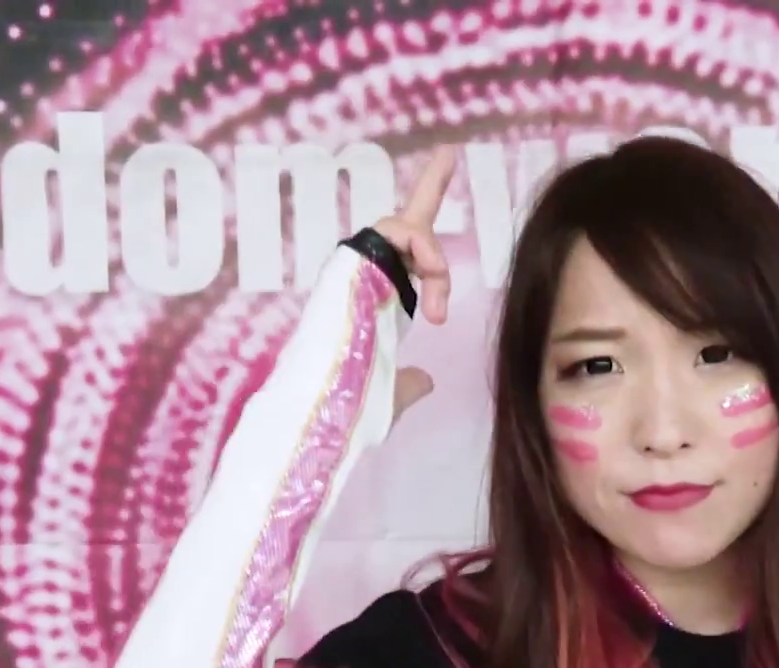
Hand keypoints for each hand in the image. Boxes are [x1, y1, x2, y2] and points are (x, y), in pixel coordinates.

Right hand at [372, 145, 457, 420]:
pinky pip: (399, 232)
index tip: (442, 170)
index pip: (405, 254)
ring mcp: (356, 263)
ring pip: (409, 228)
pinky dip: (425, 255)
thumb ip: (410, 381)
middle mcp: (365, 274)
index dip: (425, 220)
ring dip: (434, 258)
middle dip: (432, 184)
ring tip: (437, 299)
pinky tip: (429, 292)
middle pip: (406, 221)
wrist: (327, 404)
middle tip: (451, 152)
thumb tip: (425, 380)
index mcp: (378, 300)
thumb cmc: (352, 402)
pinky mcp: (351, 256)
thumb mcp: (394, 390)